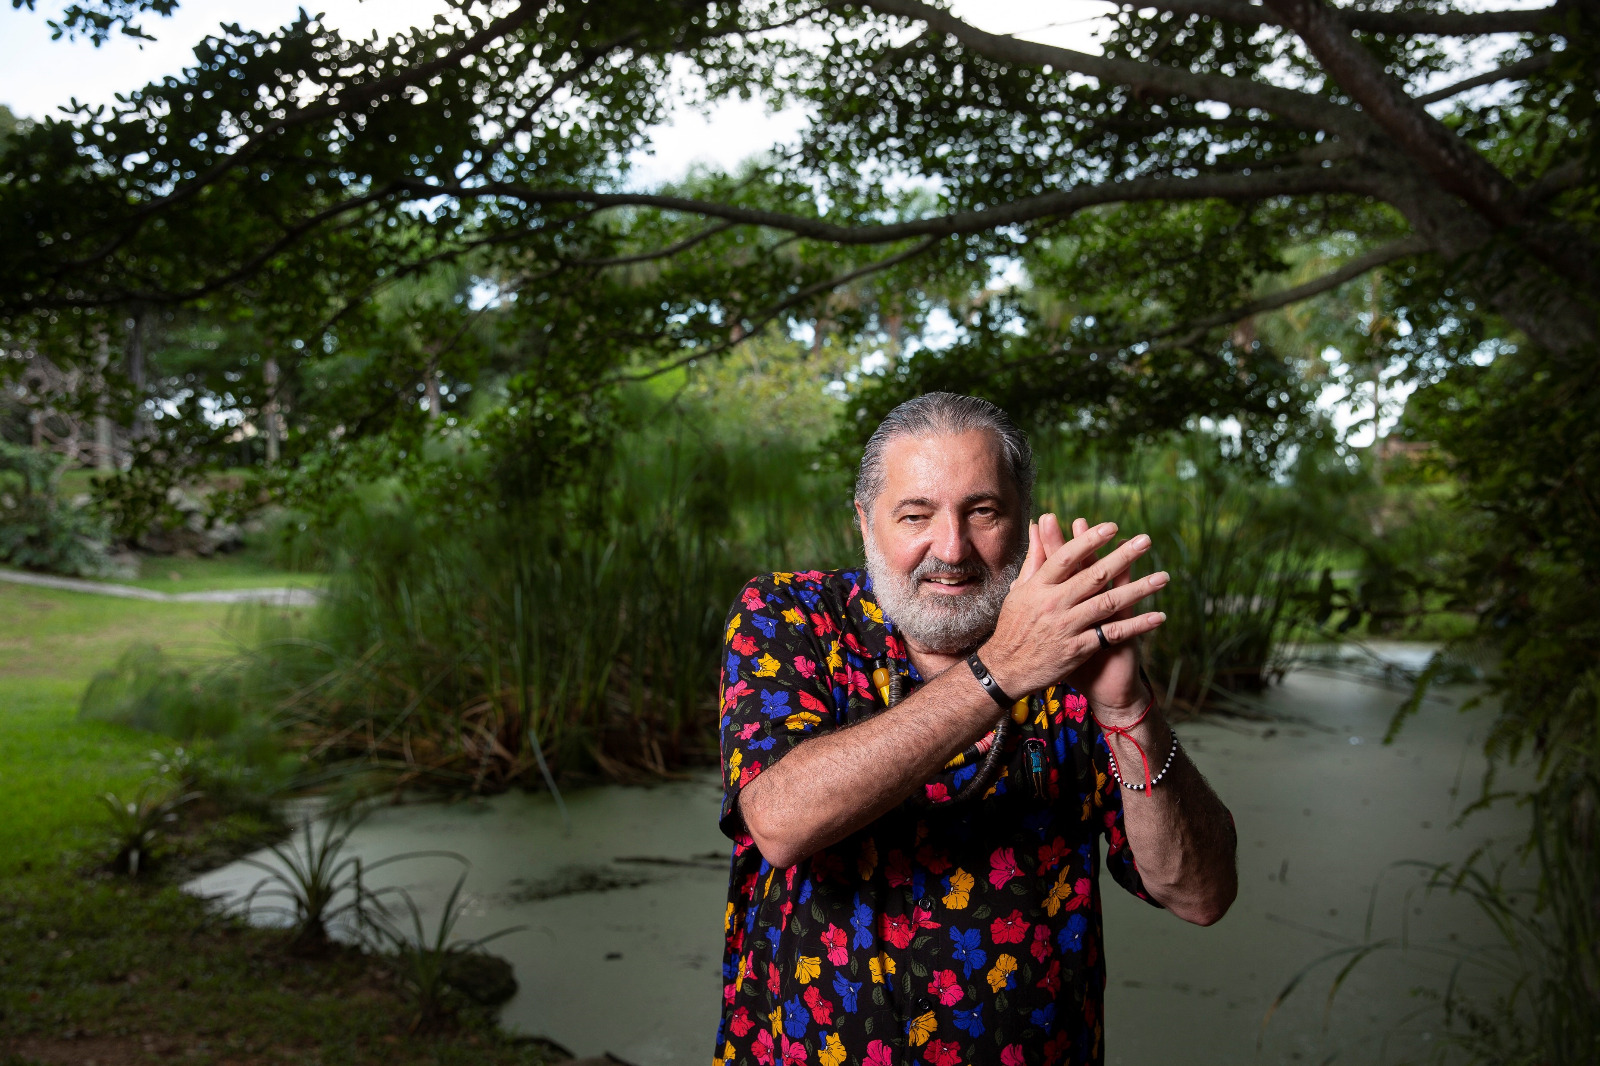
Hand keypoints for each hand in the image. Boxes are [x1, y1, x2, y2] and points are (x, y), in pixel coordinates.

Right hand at [981, 515, 1166, 702]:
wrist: (1006, 670)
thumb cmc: (1013, 626)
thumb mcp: (1019, 590)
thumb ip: (1034, 558)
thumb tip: (1037, 526)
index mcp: (1038, 587)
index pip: (1066, 557)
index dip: (1089, 541)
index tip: (1112, 527)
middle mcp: (1054, 603)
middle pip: (1093, 575)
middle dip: (1122, 557)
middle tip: (1145, 541)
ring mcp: (1067, 626)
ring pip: (1108, 602)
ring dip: (1138, 589)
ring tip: (1163, 577)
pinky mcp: (1078, 648)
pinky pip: (1112, 634)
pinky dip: (1137, 625)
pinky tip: (1158, 616)